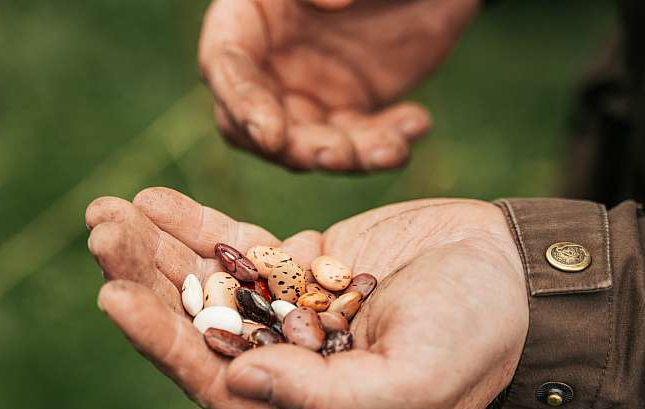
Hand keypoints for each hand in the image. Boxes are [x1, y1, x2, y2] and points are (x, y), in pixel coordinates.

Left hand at [86, 188, 527, 408]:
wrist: (516, 278)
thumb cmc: (477, 340)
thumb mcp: (412, 384)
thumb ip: (325, 398)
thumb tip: (234, 382)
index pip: (220, 385)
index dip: (165, 344)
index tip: (115, 298)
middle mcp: (290, 366)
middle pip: (203, 327)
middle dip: (148, 284)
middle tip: (101, 237)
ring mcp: (293, 313)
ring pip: (213, 283)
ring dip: (160, 249)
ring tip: (110, 213)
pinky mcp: (303, 267)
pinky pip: (243, 246)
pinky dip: (201, 224)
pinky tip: (157, 200)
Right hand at [199, 0, 479, 171]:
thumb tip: (330, 1)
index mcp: (248, 19)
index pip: (226, 69)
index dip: (243, 106)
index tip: (271, 135)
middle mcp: (270, 64)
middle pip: (261, 126)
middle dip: (298, 149)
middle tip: (338, 154)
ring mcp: (309, 92)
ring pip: (313, 146)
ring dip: (350, 157)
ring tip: (391, 150)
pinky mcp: (351, 110)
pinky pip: (360, 142)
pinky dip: (387, 144)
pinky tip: (417, 123)